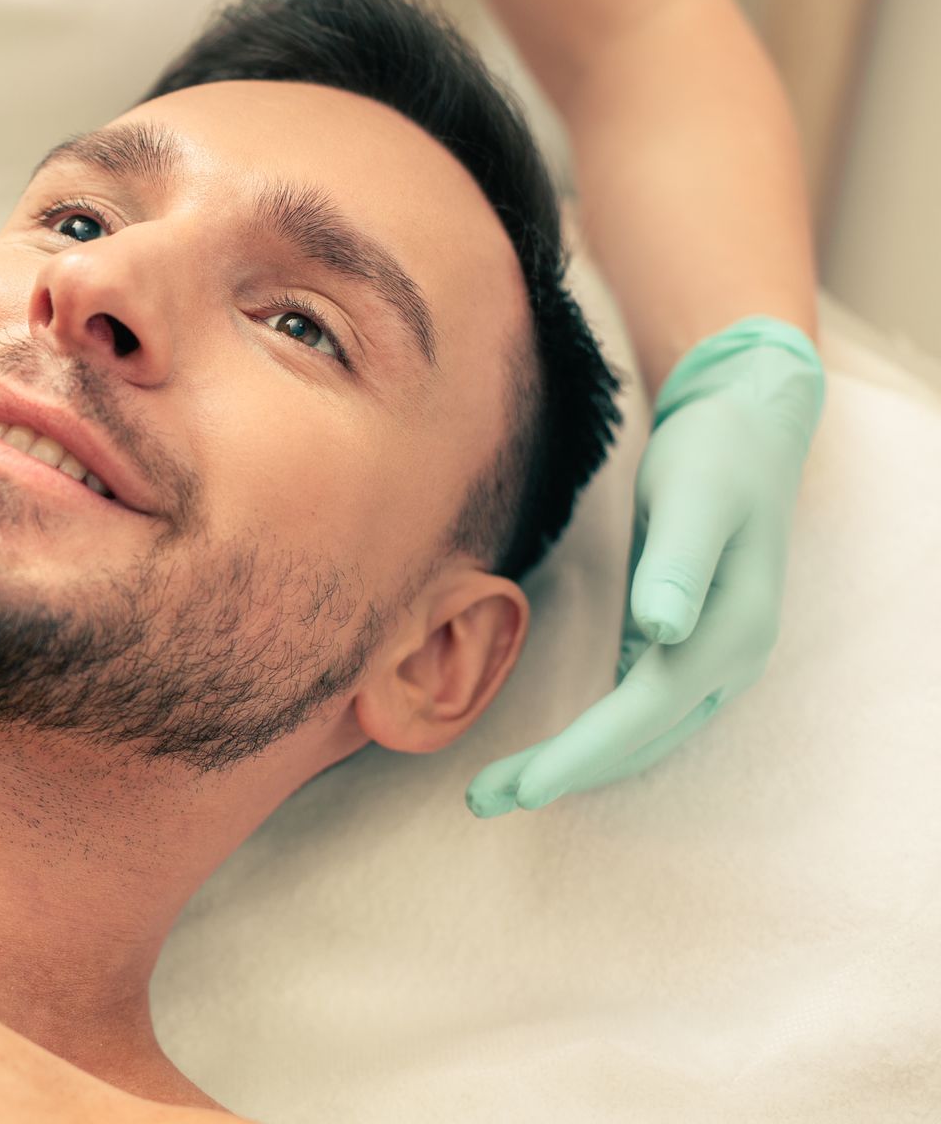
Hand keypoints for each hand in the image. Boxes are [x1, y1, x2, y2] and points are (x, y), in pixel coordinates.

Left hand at [467, 317, 825, 816]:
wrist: (751, 428)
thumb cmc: (716, 455)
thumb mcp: (693, 497)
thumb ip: (678, 562)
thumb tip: (663, 630)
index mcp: (730, 632)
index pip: (644, 713)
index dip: (583, 755)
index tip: (524, 788)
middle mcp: (728, 658)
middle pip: (638, 740)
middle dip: (564, 776)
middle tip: (481, 803)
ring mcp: (712, 656)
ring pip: (641, 734)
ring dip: (576, 766)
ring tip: (500, 789)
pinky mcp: (688, 643)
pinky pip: (640, 709)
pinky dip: (597, 737)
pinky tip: (553, 752)